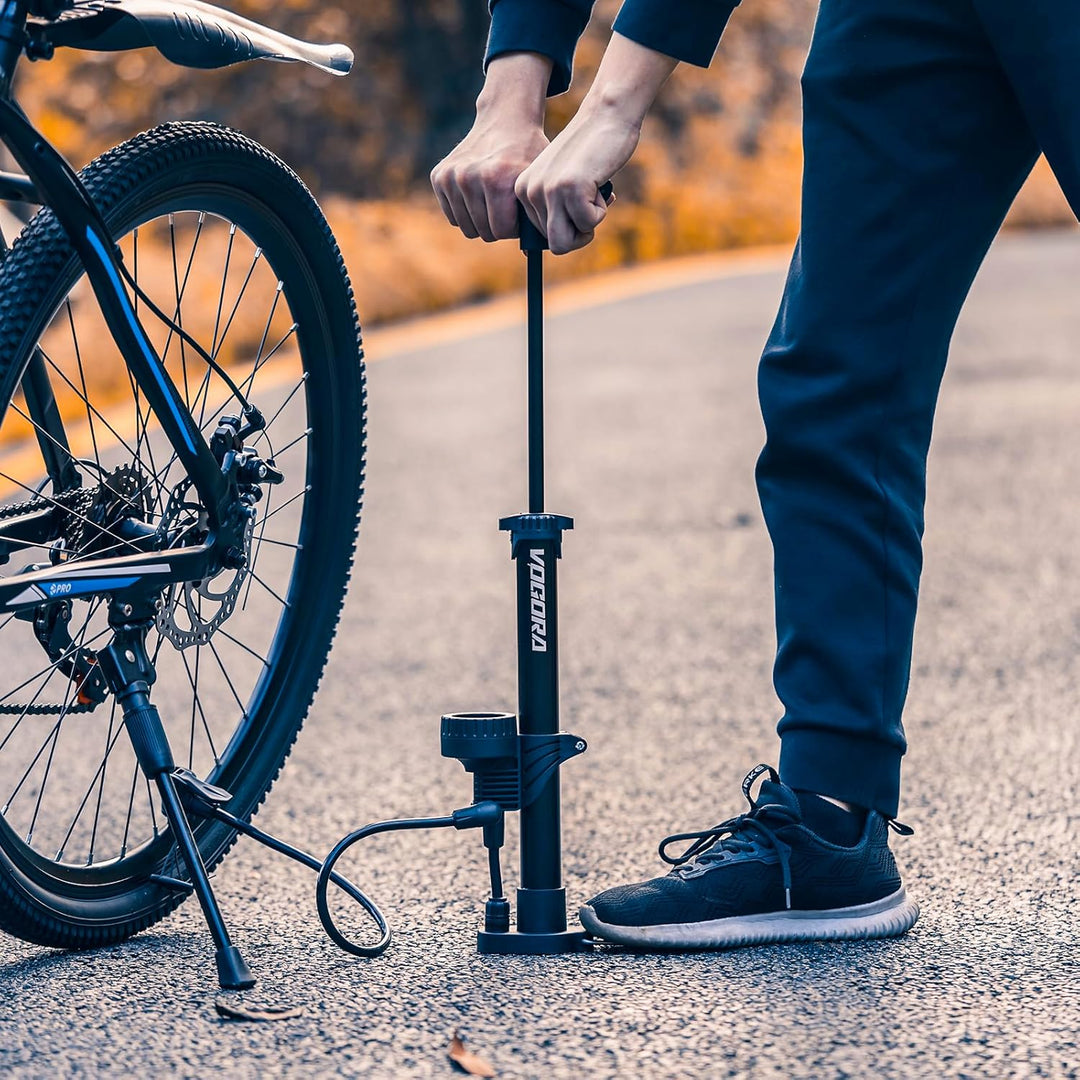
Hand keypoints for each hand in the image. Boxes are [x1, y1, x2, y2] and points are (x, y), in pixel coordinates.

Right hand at [430, 54, 550, 241]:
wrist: (505, 121)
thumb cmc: (526, 156)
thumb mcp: (535, 183)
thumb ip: (535, 217)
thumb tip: (530, 253)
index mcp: (496, 179)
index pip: (500, 231)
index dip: (513, 227)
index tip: (518, 212)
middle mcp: (469, 176)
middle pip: (483, 232)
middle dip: (497, 224)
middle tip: (506, 205)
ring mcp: (451, 175)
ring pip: (466, 227)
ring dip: (481, 219)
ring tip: (493, 198)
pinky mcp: (438, 176)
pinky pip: (453, 216)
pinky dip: (466, 210)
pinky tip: (477, 191)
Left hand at [514, 103, 633, 254]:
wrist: (606, 116)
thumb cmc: (590, 152)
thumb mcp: (561, 183)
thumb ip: (551, 211)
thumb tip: (546, 251)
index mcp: (523, 191)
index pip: (542, 238)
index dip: (568, 226)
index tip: (576, 200)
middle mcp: (529, 191)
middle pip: (556, 245)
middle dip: (580, 228)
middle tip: (588, 197)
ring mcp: (547, 190)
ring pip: (567, 241)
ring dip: (589, 222)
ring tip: (591, 190)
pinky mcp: (569, 188)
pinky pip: (588, 225)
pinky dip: (601, 209)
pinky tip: (597, 180)